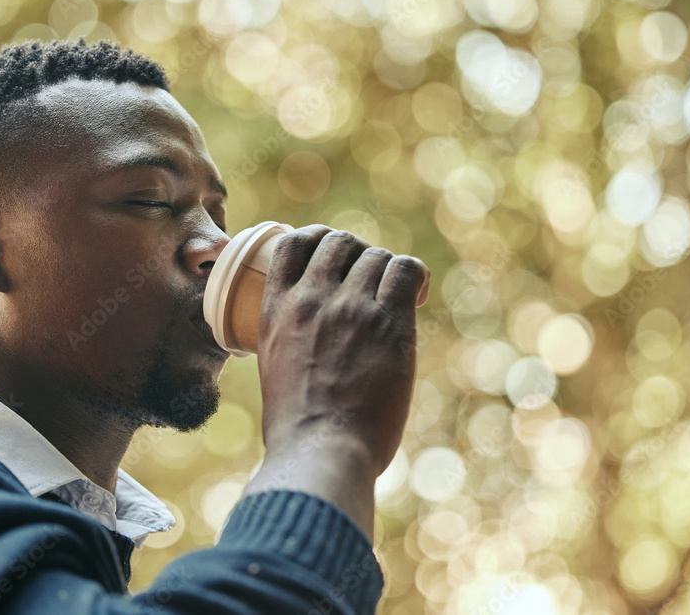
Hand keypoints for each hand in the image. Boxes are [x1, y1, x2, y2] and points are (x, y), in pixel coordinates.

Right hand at [256, 225, 429, 476]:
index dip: (315, 238)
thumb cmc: (296, 429)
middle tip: (368, 279)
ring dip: (386, 270)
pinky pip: (407, 271)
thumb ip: (287, 347)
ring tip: (395, 294)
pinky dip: (414, 275)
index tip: (330, 254)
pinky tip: (417, 295)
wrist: (320, 451)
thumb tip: (302, 352)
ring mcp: (350, 307)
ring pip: (376, 256)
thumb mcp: (273, 371)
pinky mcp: (389, 322)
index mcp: (276, 309)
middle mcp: (311, 298)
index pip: (292, 242)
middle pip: (339, 242)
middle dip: (356, 253)